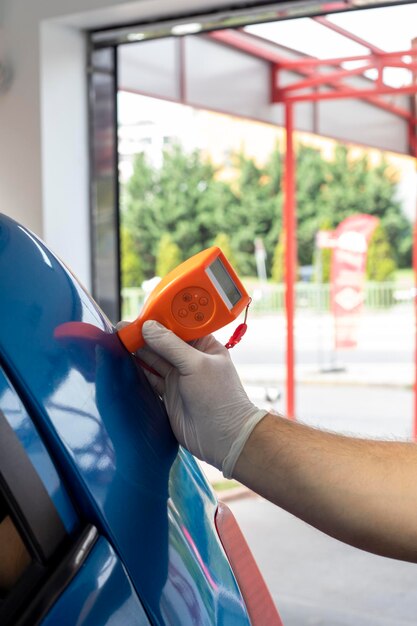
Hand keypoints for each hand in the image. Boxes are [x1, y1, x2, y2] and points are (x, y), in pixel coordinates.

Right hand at [138, 320, 267, 477]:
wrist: (223, 438)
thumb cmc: (220, 399)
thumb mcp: (196, 365)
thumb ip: (170, 346)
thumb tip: (149, 327)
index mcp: (204, 346)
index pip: (179, 326)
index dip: (161, 319)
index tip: (142, 315)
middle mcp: (191, 359)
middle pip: (163, 341)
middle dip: (145, 335)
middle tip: (123, 328)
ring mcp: (179, 377)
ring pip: (154, 359)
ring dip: (138, 351)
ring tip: (119, 341)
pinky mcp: (168, 394)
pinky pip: (149, 378)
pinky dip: (137, 371)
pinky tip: (125, 362)